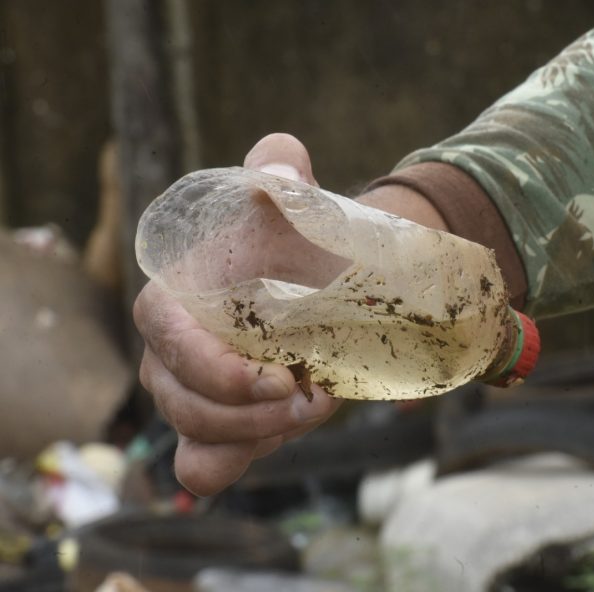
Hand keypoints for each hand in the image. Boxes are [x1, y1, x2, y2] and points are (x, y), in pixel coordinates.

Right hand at [133, 133, 341, 496]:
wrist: (329, 281)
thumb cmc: (302, 239)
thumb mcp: (295, 200)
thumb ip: (281, 171)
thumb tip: (282, 165)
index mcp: (177, 293)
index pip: (165, 336)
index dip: (211, 368)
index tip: (281, 379)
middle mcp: (171, 349)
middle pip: (180, 401)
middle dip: (250, 414)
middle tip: (316, 399)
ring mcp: (191, 394)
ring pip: (195, 440)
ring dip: (257, 437)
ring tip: (314, 408)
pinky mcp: (218, 427)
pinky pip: (200, 467)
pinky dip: (231, 465)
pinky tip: (277, 438)